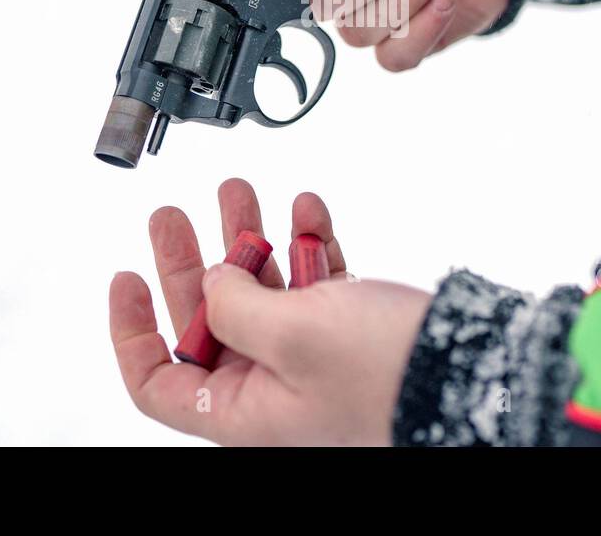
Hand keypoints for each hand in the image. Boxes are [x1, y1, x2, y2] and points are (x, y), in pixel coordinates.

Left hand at [109, 178, 431, 445]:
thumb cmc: (385, 373)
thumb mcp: (289, 333)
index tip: (127, 277)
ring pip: (261, 290)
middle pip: (206, 321)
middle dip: (191, 261)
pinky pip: (312, 280)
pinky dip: (305, 241)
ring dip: (247, 237)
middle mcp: (272, 386)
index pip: (159, 383)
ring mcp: (312, 355)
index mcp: (243, 409)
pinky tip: (305, 207)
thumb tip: (213, 284)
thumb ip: (234, 307)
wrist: (473, 369)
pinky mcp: (350, 328)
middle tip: (172, 214)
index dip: (131, 331)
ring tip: (236, 190)